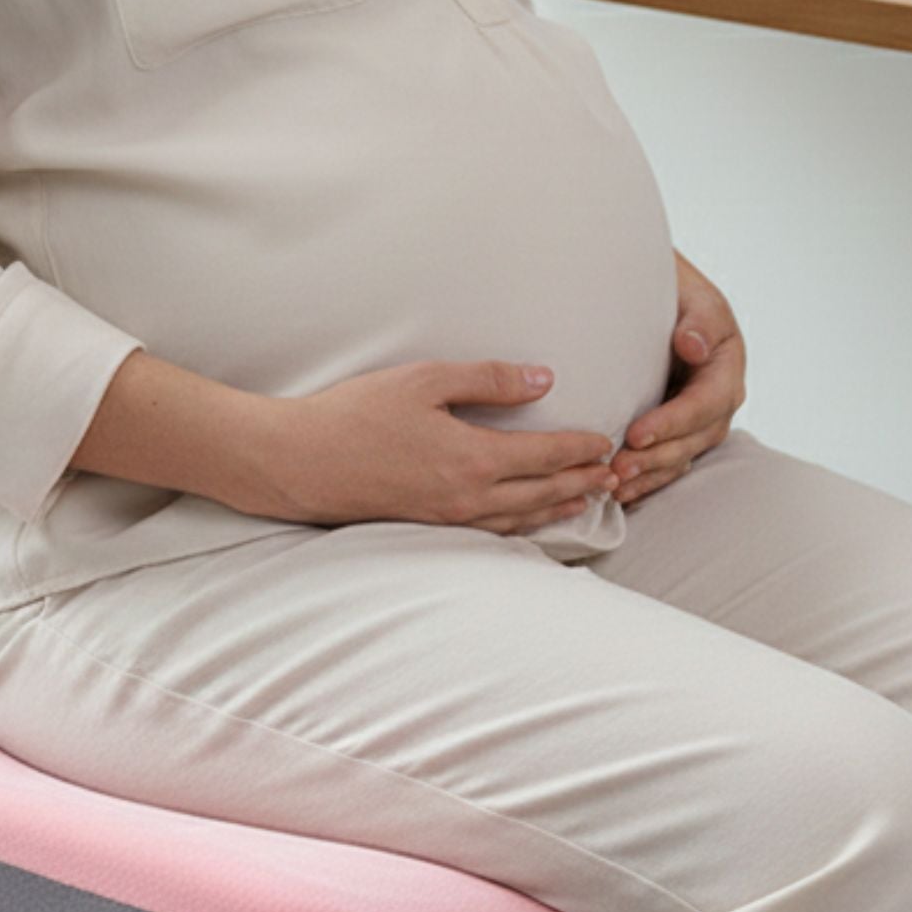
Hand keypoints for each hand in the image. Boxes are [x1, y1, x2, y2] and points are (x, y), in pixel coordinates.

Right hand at [256, 360, 620, 533]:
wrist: (298, 463)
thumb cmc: (356, 414)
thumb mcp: (424, 380)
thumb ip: (488, 380)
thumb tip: (544, 379)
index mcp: (473, 458)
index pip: (546, 455)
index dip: (580, 448)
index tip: (606, 441)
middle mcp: (468, 497)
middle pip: (542, 493)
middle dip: (581, 483)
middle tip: (613, 476)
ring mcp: (448, 519)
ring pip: (520, 519)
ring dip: (558, 509)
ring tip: (584, 500)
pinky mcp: (428, 527)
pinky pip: (491, 531)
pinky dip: (522, 525)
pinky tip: (526, 520)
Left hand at [609, 251, 746, 506]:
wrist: (657, 292)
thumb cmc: (672, 289)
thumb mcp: (691, 293)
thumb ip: (698, 319)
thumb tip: (693, 346)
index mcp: (727, 364)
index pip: (705, 403)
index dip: (673, 423)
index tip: (637, 434)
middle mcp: (720, 397)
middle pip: (694, 438)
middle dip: (657, 457)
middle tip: (618, 467)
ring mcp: (701, 418)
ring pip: (681, 456)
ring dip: (650, 475)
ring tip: (614, 486)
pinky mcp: (679, 431)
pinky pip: (667, 461)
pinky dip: (646, 480)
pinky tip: (619, 494)